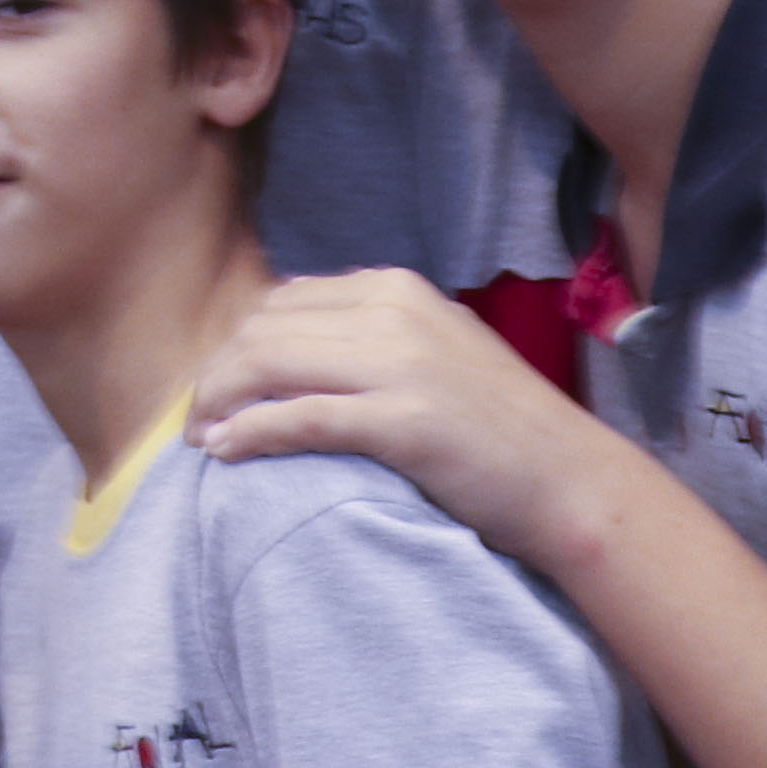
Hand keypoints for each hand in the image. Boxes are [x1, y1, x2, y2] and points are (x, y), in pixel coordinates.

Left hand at [194, 267, 607, 554]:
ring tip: (201, 439)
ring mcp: (401, 364)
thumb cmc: (498, 428)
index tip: (219, 388)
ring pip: (270, 364)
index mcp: (397, 288)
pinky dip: (250, 433)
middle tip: (196, 420)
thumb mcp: (434, 350)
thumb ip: (371, 335)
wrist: (570, 479)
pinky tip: (224, 452)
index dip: (237, 345)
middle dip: (217, 374)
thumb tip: (286, 343)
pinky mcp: (405, 421)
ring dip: (220, 402)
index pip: (283, 302)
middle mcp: (394, 312)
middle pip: (264, 330)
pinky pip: (300, 418)